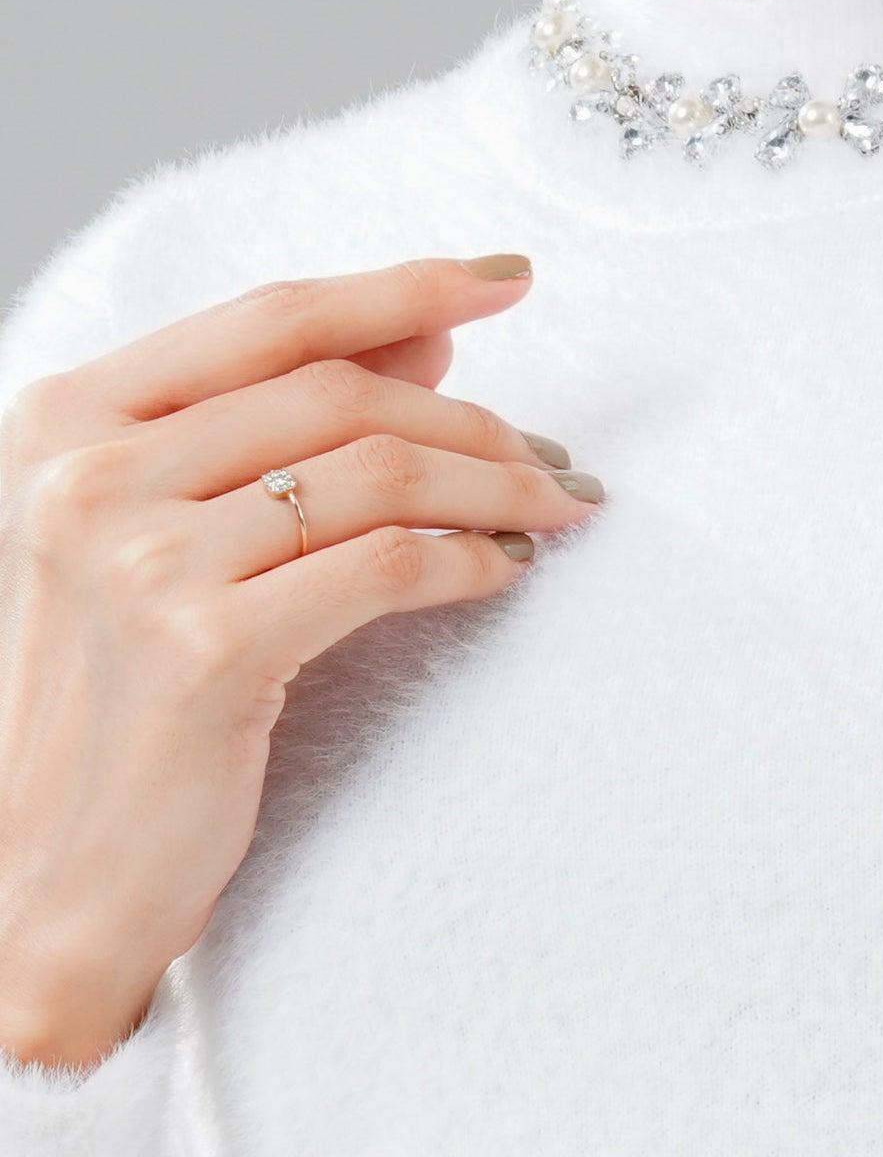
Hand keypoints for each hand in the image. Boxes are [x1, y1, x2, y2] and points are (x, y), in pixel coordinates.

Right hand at [0, 253, 601, 1069]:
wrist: (35, 879)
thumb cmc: (111, 698)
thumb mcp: (157, 533)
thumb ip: (273, 425)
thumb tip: (426, 335)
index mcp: (63, 419)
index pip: (270, 319)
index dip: (405, 286)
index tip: (509, 278)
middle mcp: (89, 474)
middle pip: (342, 394)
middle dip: (476, 418)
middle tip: (556, 457)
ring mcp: (140, 562)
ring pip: (380, 474)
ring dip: (497, 486)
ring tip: (556, 508)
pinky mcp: (207, 652)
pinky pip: (387, 566)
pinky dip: (469, 560)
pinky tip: (504, 572)